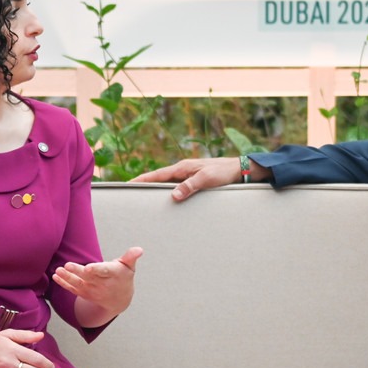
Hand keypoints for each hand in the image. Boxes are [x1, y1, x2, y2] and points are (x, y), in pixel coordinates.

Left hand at [54, 246, 144, 327]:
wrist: (119, 300)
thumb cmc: (124, 277)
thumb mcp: (129, 266)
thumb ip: (131, 256)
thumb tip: (139, 249)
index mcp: (114, 274)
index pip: (104, 271)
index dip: (96, 270)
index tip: (88, 268)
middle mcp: (103, 284)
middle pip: (89, 277)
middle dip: (78, 272)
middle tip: (67, 265)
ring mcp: (93, 290)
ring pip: (79, 284)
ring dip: (67, 278)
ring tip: (59, 270)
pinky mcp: (85, 294)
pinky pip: (73, 289)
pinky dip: (64, 284)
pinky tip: (56, 276)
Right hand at [131, 157, 263, 201]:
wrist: (239, 169)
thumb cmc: (224, 172)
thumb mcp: (207, 179)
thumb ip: (190, 186)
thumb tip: (173, 196)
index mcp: (183, 167)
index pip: (157, 175)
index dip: (142, 179)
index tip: (129, 184)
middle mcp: (183, 170)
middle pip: (159, 179)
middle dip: (145, 185)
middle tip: (131, 193)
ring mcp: (188, 175)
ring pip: (168, 183)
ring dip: (157, 189)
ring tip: (145, 199)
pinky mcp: (194, 180)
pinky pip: (177, 186)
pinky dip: (169, 192)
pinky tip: (167, 200)